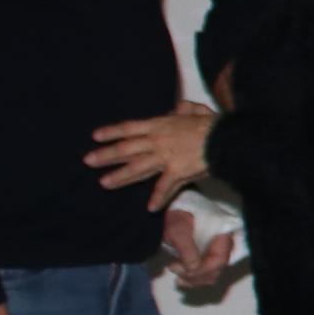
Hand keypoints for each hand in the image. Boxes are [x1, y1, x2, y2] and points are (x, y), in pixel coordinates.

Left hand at [90, 102, 215, 208]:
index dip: (112, 132)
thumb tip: (179, 107)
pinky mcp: (177, 172)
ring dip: (120, 176)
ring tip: (104, 183)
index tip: (95, 136)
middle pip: (127, 148)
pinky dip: (159, 197)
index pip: (130, 128)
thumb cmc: (212, 123)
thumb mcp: (197, 110)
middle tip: (88, 161)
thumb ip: (185, 109)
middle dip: (106, 155)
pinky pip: (165, 186)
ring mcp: (165, 157)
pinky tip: (150, 208)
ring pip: (138, 168)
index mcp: (160, 125)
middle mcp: (157, 141)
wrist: (225, 138)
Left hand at [167, 220, 240, 286]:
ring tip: (176, 275)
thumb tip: (194, 268)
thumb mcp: (178, 232)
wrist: (168, 215)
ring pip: (211, 273)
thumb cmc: (175, 220)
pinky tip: (181, 279)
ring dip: (194, 279)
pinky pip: (205, 274)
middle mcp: (223, 244)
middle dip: (196, 274)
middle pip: (216, 268)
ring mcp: (216, 251)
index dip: (204, 268)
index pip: (220, 258)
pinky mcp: (208, 257)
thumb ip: (187, 249)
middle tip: (175, 269)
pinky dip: (193, 279)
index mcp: (221, 233)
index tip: (185, 271)